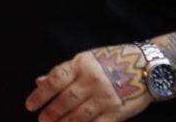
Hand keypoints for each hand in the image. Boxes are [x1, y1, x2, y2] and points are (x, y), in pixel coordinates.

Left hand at [24, 44, 152, 121]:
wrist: (145, 67)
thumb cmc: (111, 61)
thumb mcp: (85, 60)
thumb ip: (63, 72)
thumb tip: (40, 82)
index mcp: (81, 64)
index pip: (55, 80)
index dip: (40, 94)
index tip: (30, 106)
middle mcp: (93, 80)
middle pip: (66, 99)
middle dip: (51, 112)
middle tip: (42, 120)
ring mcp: (106, 96)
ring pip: (79, 114)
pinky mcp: (118, 111)